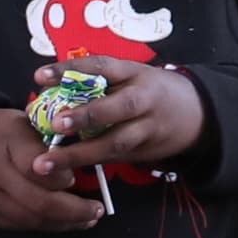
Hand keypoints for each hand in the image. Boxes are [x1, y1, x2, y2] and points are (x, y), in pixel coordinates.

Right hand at [0, 105, 115, 232]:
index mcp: (4, 141)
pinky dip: (45, 226)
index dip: (60, 177)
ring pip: (30, 219)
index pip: (37, 165)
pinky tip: (63, 222)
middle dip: (72, 210)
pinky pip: (19, 226)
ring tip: (87, 219)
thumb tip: (77, 164)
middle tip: (97, 210)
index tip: (76, 178)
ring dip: (63, 223)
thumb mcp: (21, 122)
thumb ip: (46, 141)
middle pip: (37, 201)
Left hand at [35, 59, 208, 170]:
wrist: (197, 113)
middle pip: (117, 108)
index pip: (101, 66)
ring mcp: (146, 128)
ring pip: (114, 142)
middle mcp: (143, 99)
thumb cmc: (148, 91)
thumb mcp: (130, 76)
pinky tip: (62, 171)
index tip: (40, 76)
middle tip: (55, 123)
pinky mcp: (144, 152)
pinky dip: (88, 164)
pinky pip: (113, 158)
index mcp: (134, 73)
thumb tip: (46, 90)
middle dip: (86, 116)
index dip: (71, 70)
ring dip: (79, 154)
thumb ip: (97, 83)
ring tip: (46, 162)